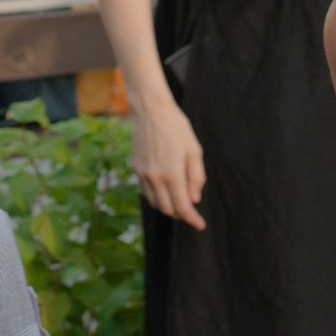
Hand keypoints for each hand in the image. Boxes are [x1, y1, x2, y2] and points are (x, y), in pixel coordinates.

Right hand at [129, 99, 207, 228]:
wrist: (150, 111)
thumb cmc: (177, 127)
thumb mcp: (194, 150)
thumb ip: (196, 177)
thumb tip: (194, 199)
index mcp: (172, 174)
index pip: (182, 207)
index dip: (192, 219)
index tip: (200, 225)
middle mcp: (155, 178)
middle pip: (168, 210)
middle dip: (181, 214)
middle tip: (192, 212)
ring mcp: (143, 174)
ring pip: (155, 203)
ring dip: (168, 206)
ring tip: (180, 199)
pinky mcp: (136, 169)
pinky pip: (146, 192)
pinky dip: (157, 196)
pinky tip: (166, 189)